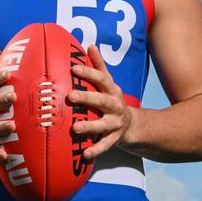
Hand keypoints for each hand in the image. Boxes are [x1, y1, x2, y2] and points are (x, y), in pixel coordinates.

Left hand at [69, 45, 133, 160]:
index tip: (74, 68)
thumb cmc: (111, 99)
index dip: (89, 73)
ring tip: (75, 128)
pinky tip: (85, 154)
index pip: (102, 79)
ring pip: (103, 125)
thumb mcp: (109, 83)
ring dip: (89, 126)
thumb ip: (99, 66)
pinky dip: (96, 150)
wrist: (131, 125)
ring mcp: (115, 123)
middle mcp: (115, 106)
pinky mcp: (113, 139)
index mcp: (112, 90)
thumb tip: (90, 45)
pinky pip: (104, 145)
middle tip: (70, 96)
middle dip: (87, 98)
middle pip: (102, 101)